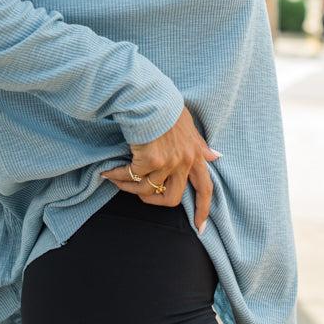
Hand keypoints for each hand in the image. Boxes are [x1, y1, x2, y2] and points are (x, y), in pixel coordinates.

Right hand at [100, 105, 221, 233]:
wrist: (150, 96)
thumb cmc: (167, 105)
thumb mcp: (189, 124)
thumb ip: (199, 143)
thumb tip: (215, 156)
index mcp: (196, 154)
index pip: (205, 188)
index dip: (203, 209)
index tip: (200, 227)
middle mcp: (185, 161)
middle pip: (171, 198)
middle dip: (152, 202)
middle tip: (140, 196)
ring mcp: (169, 163)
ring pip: (146, 189)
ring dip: (128, 187)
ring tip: (115, 179)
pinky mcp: (151, 161)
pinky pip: (131, 177)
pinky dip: (118, 176)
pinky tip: (108, 172)